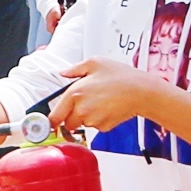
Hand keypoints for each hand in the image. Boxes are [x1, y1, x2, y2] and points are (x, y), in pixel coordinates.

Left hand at [44, 57, 166, 136]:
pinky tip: (108, 108)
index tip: (48, 124)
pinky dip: (99, 120)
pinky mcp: (104, 127)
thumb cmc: (121, 76)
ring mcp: (93, 121)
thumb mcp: (95, 63)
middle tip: (83, 104)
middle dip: (71, 116)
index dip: (50, 121)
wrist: (141, 91)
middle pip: (67, 123)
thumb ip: (74, 69)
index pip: (54, 116)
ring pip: (82, 125)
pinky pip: (95, 127)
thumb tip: (63, 72)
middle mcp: (81, 110)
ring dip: (86, 117)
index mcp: (75, 93)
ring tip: (100, 101)